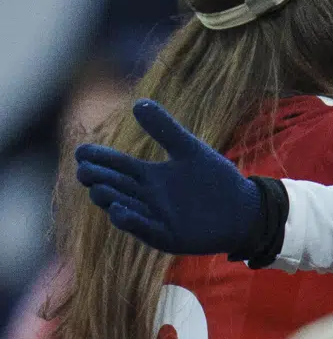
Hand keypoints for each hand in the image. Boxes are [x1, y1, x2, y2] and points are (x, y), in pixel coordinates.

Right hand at [74, 100, 260, 256]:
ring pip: (123, 208)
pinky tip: (119, 213)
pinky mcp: (167, 236)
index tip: (82, 151)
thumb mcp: (189, 150)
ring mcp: (154, 217)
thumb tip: (138, 102)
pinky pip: (145, 230)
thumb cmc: (216, 180)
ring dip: (110, 200)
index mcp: (147, 175)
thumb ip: (165, 129)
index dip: (97, 158)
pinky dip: (132, 222)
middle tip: (85, 170)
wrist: (244, 209)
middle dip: (97, 179)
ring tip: (99, 190)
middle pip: (113, 186)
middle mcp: (145, 197)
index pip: (115, 165)